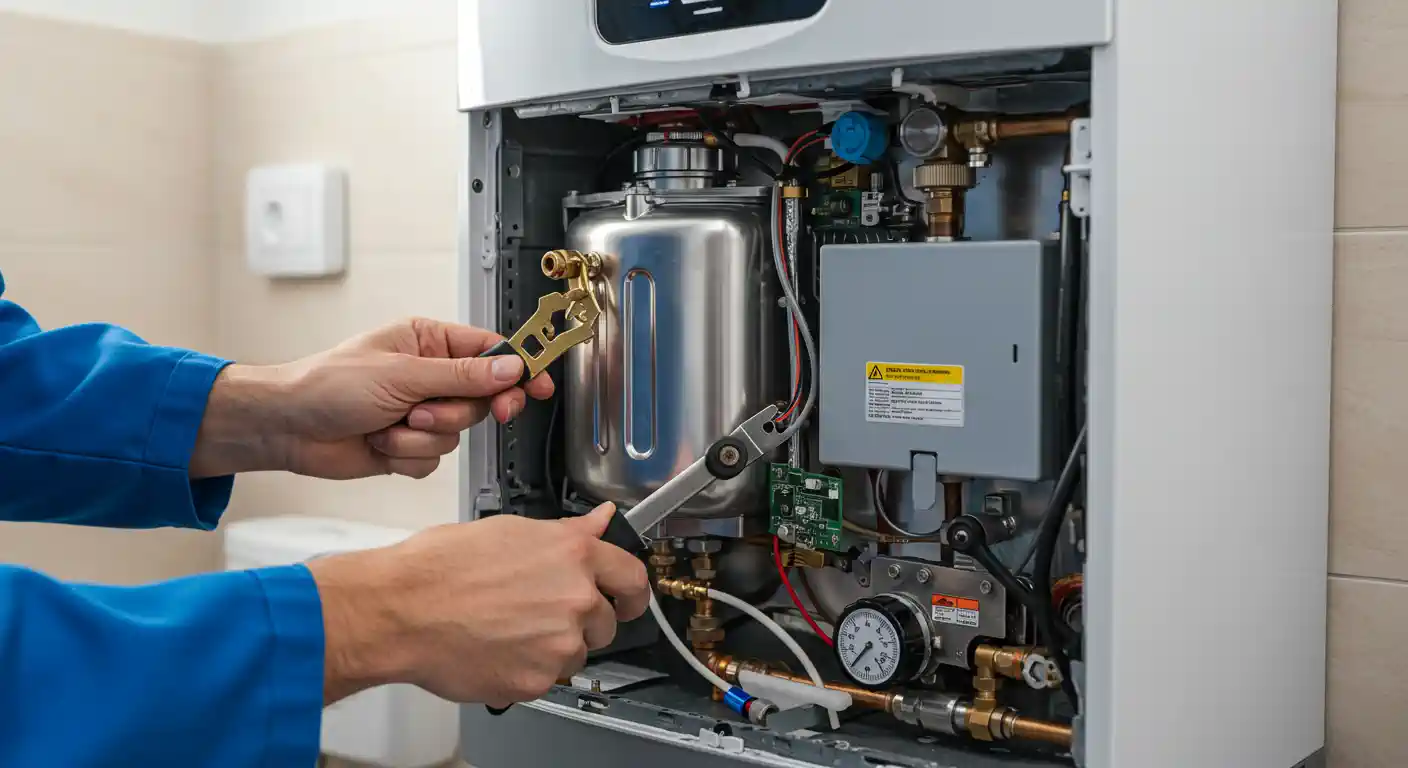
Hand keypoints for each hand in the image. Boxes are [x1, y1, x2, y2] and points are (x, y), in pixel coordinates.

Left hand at [190, 318, 552, 479]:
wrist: (288, 428)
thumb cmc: (327, 385)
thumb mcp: (402, 373)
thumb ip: (463, 376)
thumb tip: (511, 368)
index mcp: (429, 342)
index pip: (491, 352)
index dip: (518, 369)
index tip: (540, 384)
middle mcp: (429, 376)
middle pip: (480, 399)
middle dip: (452, 411)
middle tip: (434, 412)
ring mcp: (419, 412)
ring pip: (458, 433)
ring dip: (421, 435)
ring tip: (387, 425)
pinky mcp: (408, 445)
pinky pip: (435, 458)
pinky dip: (408, 456)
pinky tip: (380, 444)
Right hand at [310, 503, 650, 706]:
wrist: (400, 610)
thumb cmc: (441, 567)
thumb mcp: (511, 530)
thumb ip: (567, 533)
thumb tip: (602, 521)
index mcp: (574, 556)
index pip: (632, 578)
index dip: (631, 593)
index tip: (626, 600)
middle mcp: (575, 599)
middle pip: (605, 622)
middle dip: (580, 621)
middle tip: (537, 614)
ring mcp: (559, 644)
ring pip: (575, 654)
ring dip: (552, 648)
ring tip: (506, 629)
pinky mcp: (536, 681)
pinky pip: (546, 680)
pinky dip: (526, 670)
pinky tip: (495, 649)